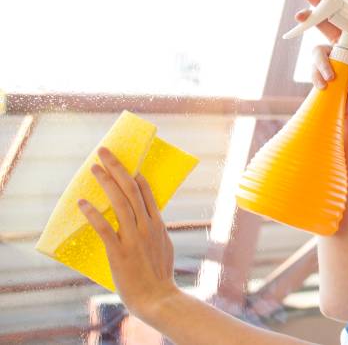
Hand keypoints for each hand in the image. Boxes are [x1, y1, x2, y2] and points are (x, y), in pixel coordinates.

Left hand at [78, 146, 179, 319]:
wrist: (157, 297)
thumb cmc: (159, 276)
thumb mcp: (162, 248)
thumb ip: (153, 232)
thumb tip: (145, 221)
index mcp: (157, 225)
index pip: (146, 193)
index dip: (135, 175)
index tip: (127, 163)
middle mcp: (146, 226)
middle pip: (131, 190)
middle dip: (117, 168)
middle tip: (104, 152)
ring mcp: (133, 238)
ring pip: (119, 203)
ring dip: (106, 183)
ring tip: (93, 169)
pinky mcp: (120, 252)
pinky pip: (104, 228)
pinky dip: (94, 214)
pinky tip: (83, 203)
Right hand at [297, 0, 347, 125]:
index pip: (339, 18)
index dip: (326, 6)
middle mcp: (340, 48)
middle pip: (321, 29)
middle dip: (310, 21)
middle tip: (299, 15)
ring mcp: (330, 61)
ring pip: (316, 53)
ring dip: (321, 65)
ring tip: (330, 79)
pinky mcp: (322, 75)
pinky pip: (313, 70)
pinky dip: (317, 77)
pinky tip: (325, 86)